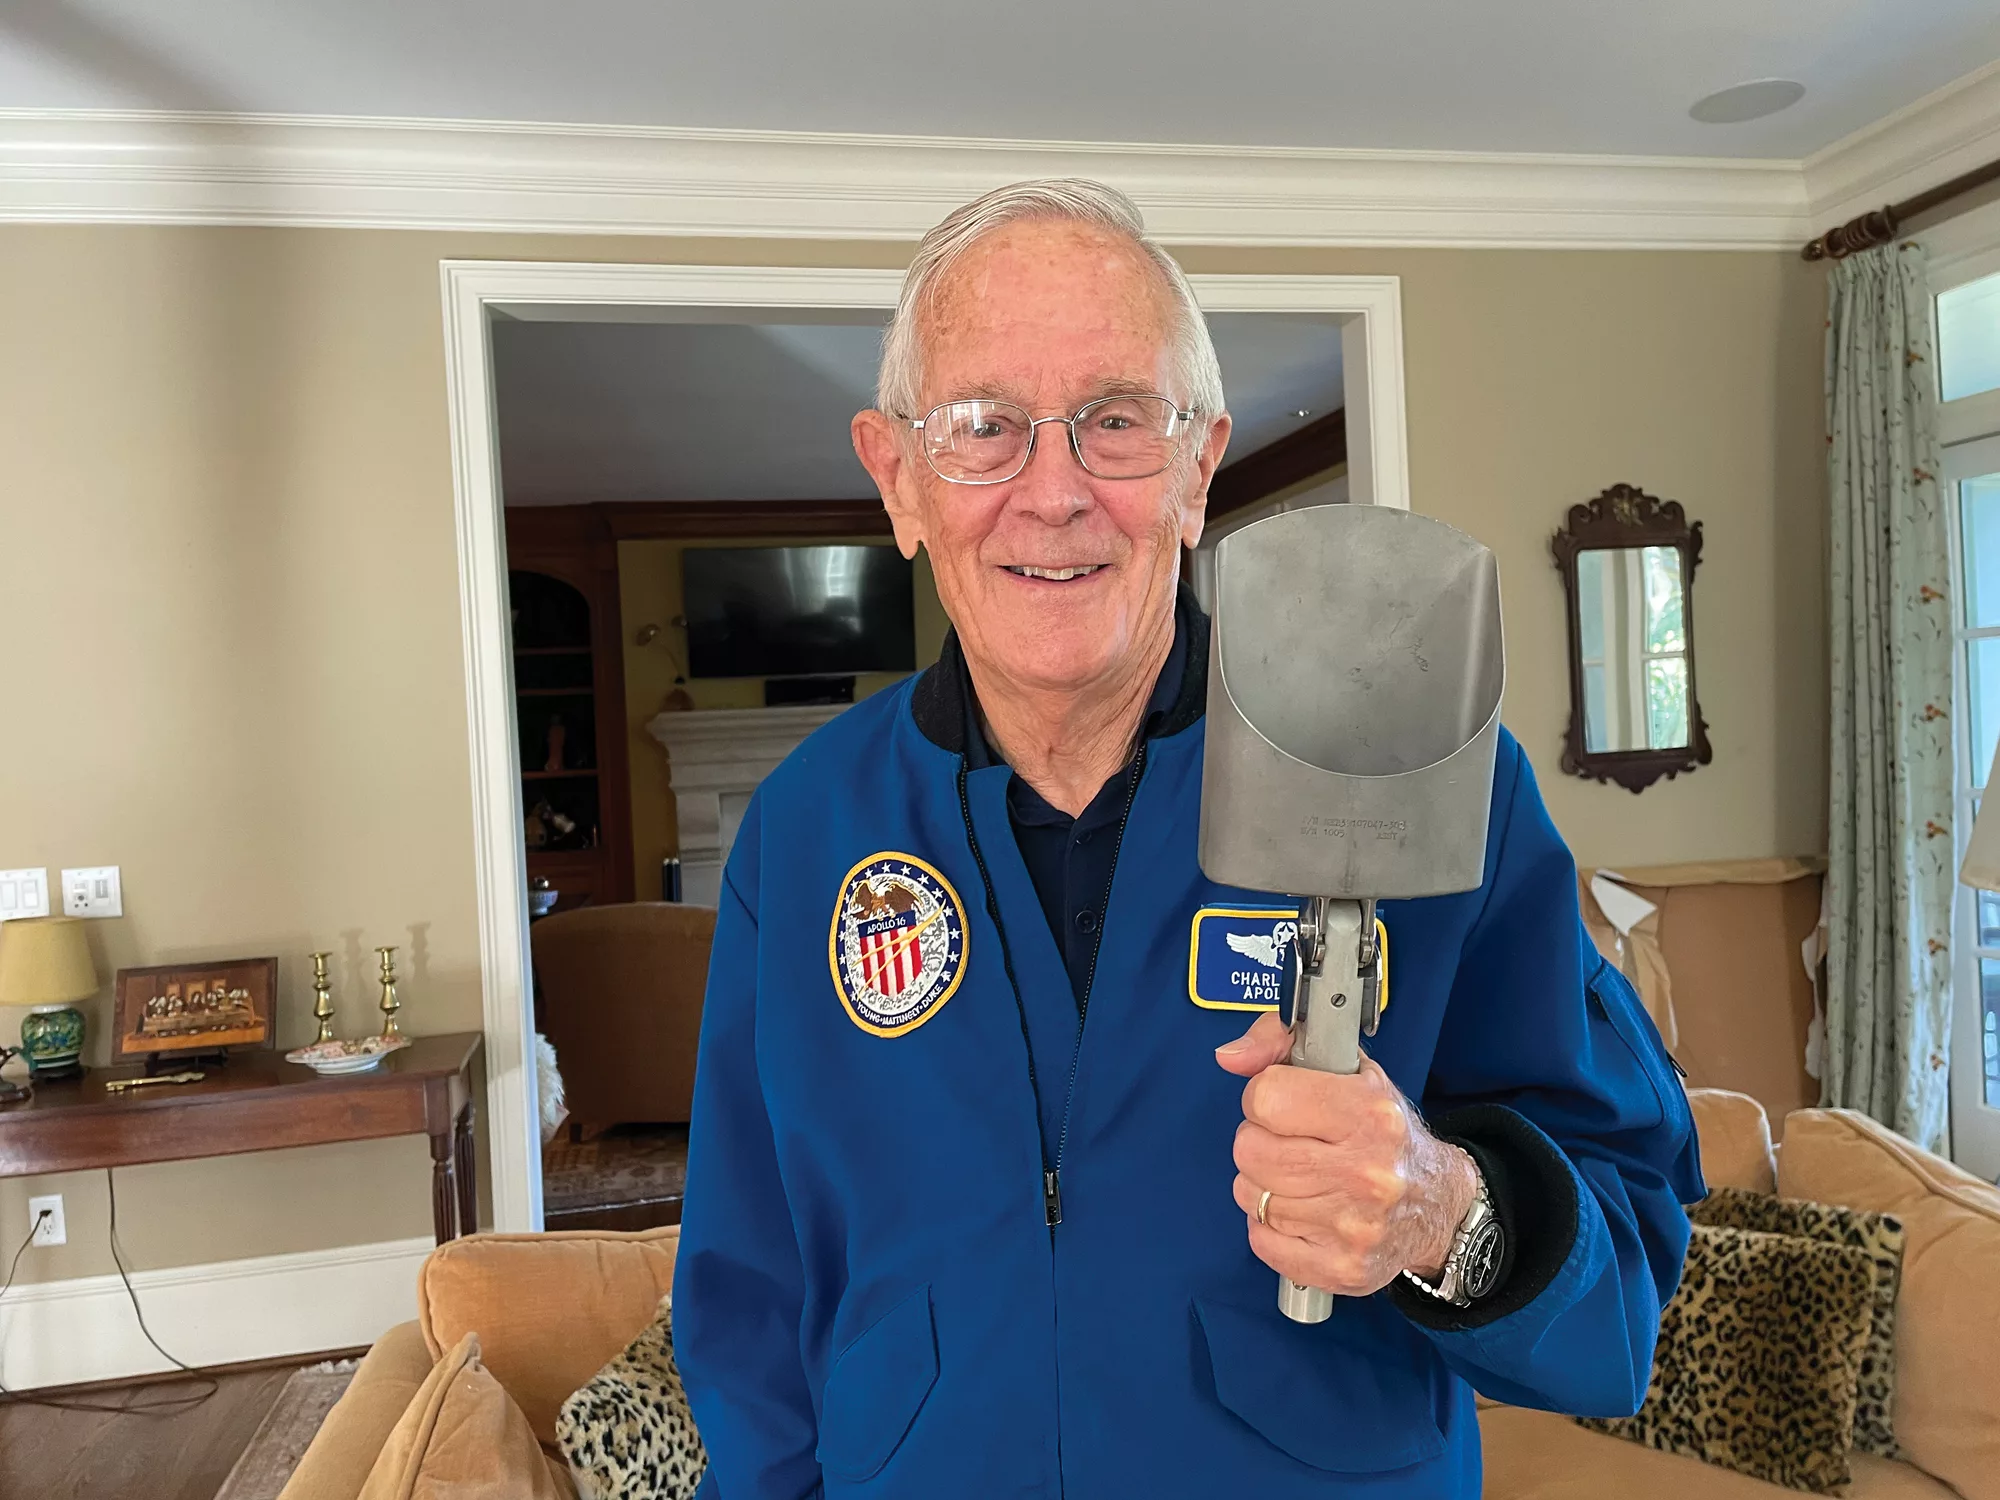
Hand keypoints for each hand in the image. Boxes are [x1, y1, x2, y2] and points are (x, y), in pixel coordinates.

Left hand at [1215, 1011, 1477, 1296]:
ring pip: (1251, 1196)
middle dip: (1258, 1142)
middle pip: (1251, 1151)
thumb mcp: (1350, 1069)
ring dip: (1263, 1185)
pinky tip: (1301, 1211)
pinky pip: (1261, 1240)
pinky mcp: (1341, 1268)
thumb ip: (1280, 1044)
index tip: (1283, 1103)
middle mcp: (1367, 1172)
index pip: (1266, 1098)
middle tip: (1288, 1142)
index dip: (1264, 1097)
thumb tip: (1230, 1056)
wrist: (1439, 1204)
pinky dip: (1270, 1226)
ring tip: (1300, 1176)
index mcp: (1370, 1114)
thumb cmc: (1385, 1134)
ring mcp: (1353, 1226)